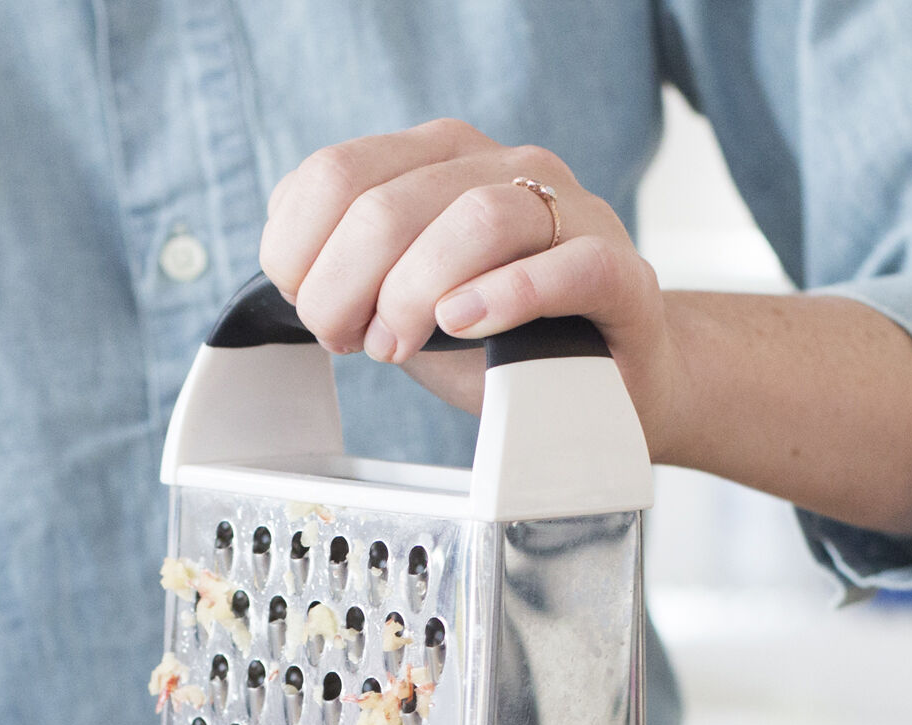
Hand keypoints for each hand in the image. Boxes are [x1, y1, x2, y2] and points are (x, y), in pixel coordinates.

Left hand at [259, 118, 677, 435]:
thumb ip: (350, 268)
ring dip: (412, 295)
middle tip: (359, 343)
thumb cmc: (500, 337)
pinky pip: (568, 264)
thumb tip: (294, 278)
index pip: (333, 174)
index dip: (301, 256)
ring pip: (474, 219)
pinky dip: (509, 293)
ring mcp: (567, 210)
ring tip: (403, 344)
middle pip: (387, 204)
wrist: (607, 378)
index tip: (318, 313)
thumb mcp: (404, 295)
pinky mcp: (617, 269)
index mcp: (437, 157)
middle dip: (345, 291)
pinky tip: (467, 322)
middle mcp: (501, 166)